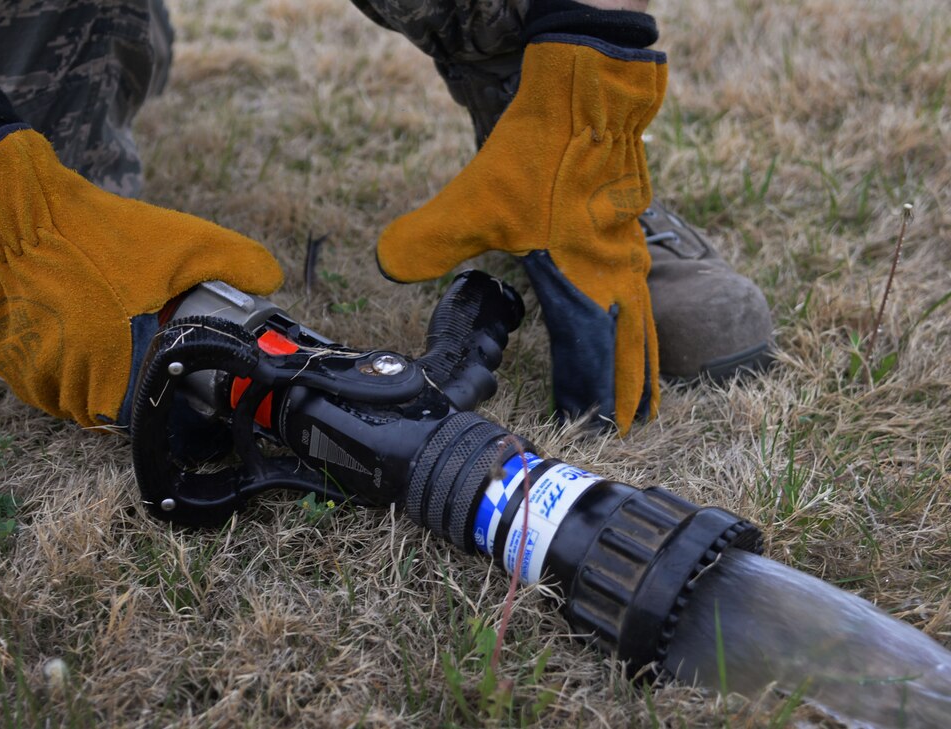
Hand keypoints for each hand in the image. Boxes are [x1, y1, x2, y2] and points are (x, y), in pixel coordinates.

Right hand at [0, 126, 281, 426]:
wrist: (17, 212)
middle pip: (112, 413)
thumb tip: (270, 280)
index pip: (149, 415)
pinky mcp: (8, 362)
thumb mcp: (181, 243)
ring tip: (114, 351)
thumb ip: (234, 262)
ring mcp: (34, 376)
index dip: (166, 400)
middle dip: (132, 392)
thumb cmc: (100, 233)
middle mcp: (71, 384)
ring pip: (76, 402)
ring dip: (97, 386)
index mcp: (118, 369)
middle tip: (146, 361)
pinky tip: (78, 342)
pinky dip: (62, 373)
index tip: (176, 384)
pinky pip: (43, 385)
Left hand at [377, 36, 665, 433]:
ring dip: (640, 361)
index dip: (594, 393)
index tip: (596, 428)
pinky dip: (636, 322)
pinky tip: (626, 326)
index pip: (594, 355)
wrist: (588, 92)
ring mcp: (628, 251)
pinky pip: (638, 293)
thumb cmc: (541, 150)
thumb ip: (432, 238)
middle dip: (628, 390)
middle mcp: (616, 273)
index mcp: (585, 279)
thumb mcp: (476, 199)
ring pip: (642, 321)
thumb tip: (386, 263)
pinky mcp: (626, 231)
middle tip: (630, 428)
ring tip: (645, 397)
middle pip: (630, 347)